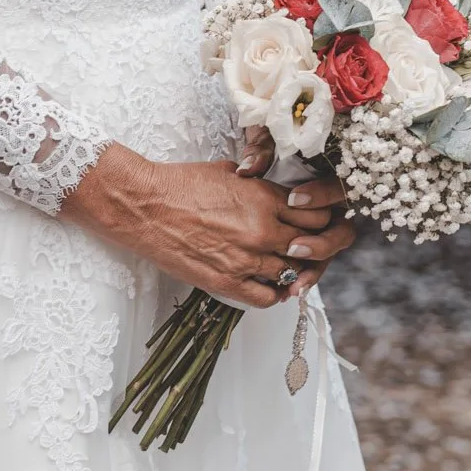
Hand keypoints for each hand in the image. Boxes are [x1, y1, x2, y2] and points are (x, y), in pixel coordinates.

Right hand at [63, 142, 355, 308]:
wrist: (146, 206)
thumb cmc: (182, 183)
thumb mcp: (231, 173)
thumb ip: (261, 187)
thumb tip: (277, 194)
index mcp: (266, 198)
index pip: (318, 216)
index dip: (324, 221)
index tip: (321, 224)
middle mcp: (263, 230)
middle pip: (314, 247)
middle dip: (319, 248)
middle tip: (314, 249)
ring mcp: (246, 259)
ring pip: (293, 274)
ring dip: (296, 272)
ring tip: (292, 267)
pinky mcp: (227, 282)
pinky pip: (268, 297)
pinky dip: (276, 294)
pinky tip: (273, 286)